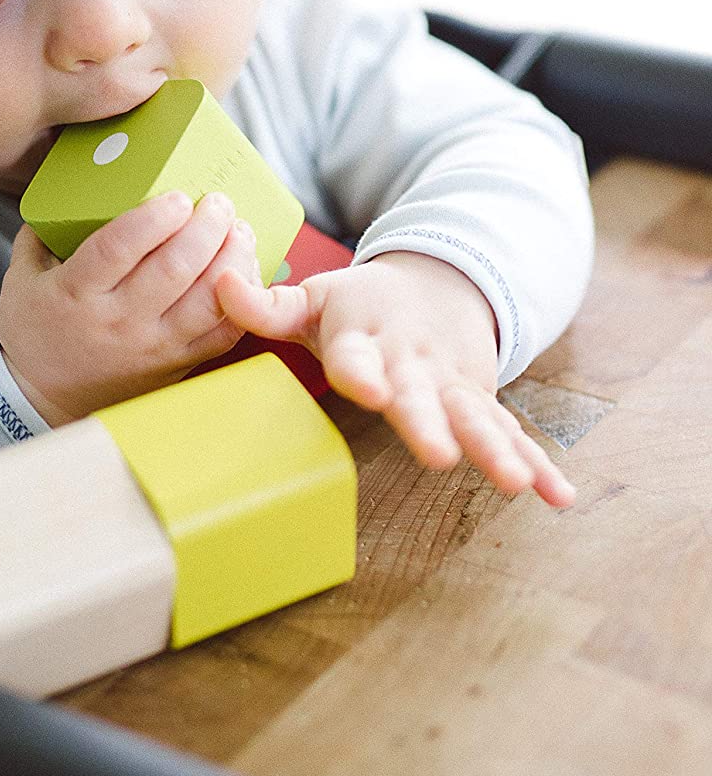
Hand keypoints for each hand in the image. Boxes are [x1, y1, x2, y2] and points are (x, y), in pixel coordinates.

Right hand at [0, 190, 260, 425]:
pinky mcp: (176, 365)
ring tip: (238, 231)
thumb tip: (77, 185)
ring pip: (207, 301)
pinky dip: (240, 299)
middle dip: (206, 228)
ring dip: (231, 259)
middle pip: (174, 268)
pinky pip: (222, 334)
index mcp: (75, 292)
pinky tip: (242, 272)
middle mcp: (118, 321)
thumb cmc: (35, 330)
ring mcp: (152, 347)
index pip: (119, 248)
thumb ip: (45, 230)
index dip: (154, 218)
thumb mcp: (22, 276)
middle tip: (220, 203)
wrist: (40, 401)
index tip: (178, 196)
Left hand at [216, 250, 575, 507]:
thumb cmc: (360, 303)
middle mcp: (413, 360)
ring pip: (476, 417)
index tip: (367, 387)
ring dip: (497, 449)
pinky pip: (511, 431)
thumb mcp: (314, 297)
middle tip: (438, 455)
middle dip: (430, 423)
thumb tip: (217, 282)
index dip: (360, 371)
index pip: (356, 355)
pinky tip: (558, 495)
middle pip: (421, 394)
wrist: (437, 279)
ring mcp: (453, 382)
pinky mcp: (481, 398)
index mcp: (364, 336)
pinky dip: (539, 461)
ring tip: (517, 484)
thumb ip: (266, 304)